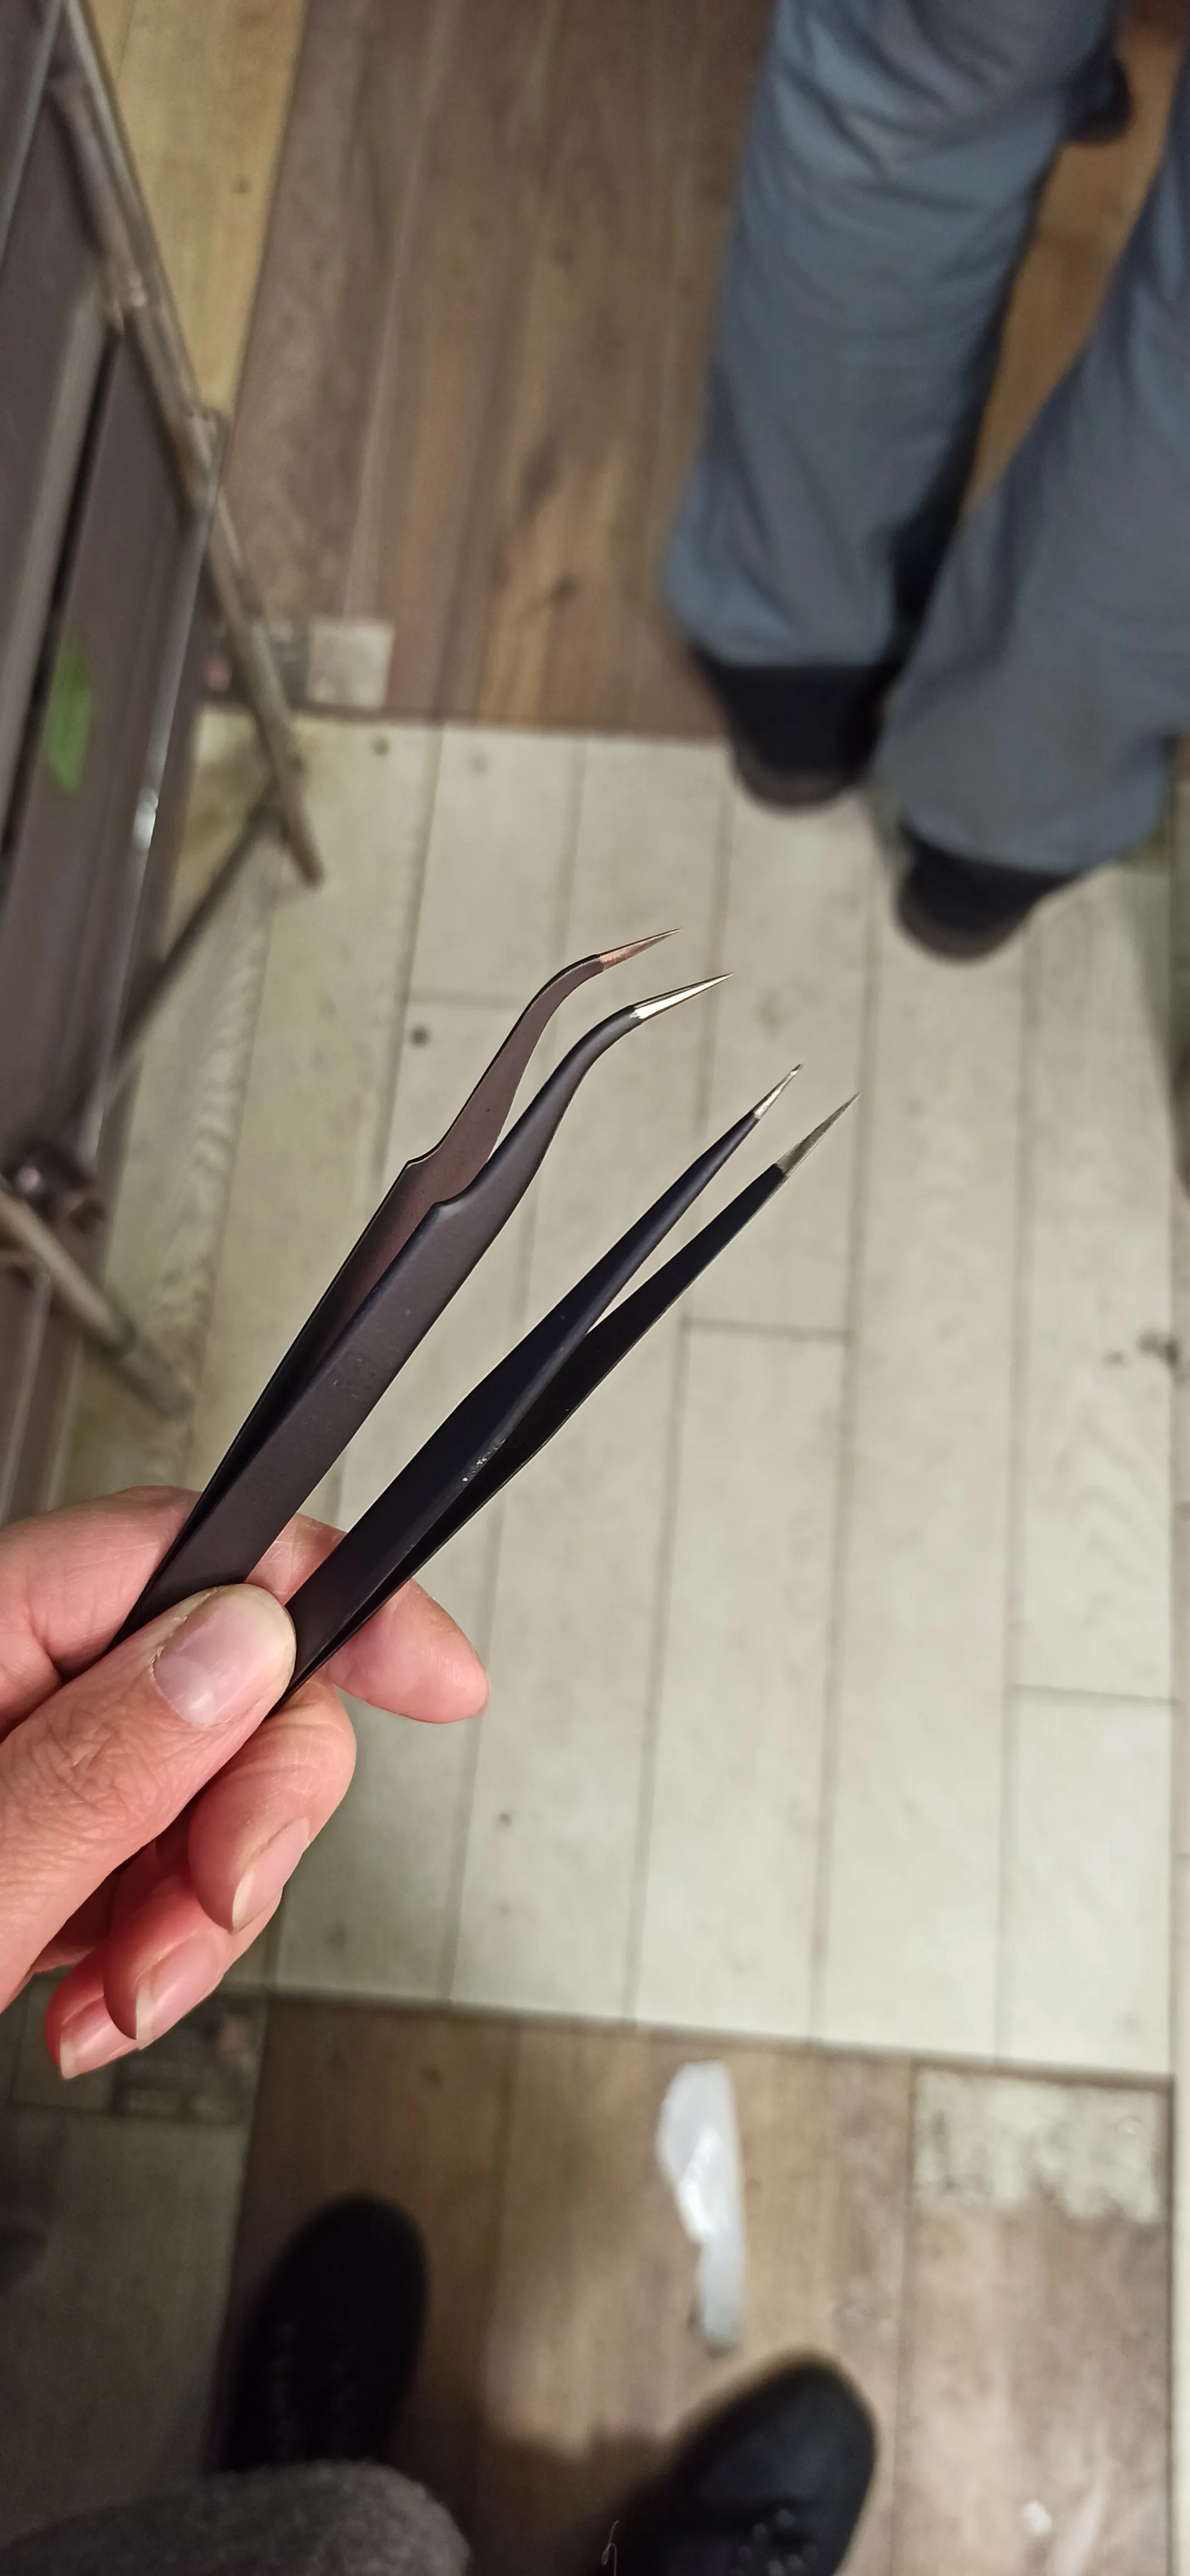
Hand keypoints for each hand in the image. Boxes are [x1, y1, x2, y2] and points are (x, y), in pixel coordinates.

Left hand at [0, 1487, 487, 2076]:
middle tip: (212, 1913)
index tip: (438, 1677)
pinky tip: (88, 2000)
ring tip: (113, 1999)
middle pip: (233, 1685)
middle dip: (256, 1818)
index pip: (201, 1553)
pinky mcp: (42, 1832)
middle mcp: (20, 1672)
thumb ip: (99, 1763)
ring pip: (210, 1791)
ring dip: (194, 1916)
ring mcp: (35, 1755)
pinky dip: (150, 1945)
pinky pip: (156, 1861)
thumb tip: (242, 1645)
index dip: (334, 1597)